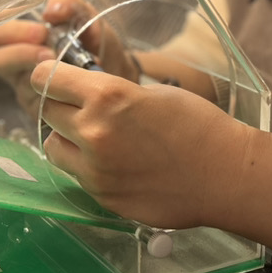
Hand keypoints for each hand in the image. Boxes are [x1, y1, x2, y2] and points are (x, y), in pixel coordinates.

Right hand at [0, 0, 139, 114]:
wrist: (120, 76)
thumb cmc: (97, 44)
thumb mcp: (86, 17)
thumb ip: (69, 5)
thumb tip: (50, 11)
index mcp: (26, 39)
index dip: (12, 32)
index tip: (42, 30)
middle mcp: (21, 64)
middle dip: (19, 52)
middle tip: (47, 51)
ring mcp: (29, 88)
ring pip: (14, 81)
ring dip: (33, 70)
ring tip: (56, 64)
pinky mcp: (40, 108)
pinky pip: (32, 100)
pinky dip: (48, 88)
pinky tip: (65, 83)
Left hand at [30, 60, 251, 228]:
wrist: (224, 175)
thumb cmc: (198, 125)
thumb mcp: (151, 93)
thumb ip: (112, 94)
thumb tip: (86, 95)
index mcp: (107, 97)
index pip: (47, 79)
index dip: (49, 75)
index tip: (56, 78)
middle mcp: (93, 132)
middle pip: (47, 112)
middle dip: (60, 105)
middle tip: (81, 107)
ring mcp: (95, 170)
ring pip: (54, 147)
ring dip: (67, 139)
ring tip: (95, 138)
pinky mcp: (103, 197)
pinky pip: (77, 175)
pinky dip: (86, 166)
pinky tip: (115, 162)